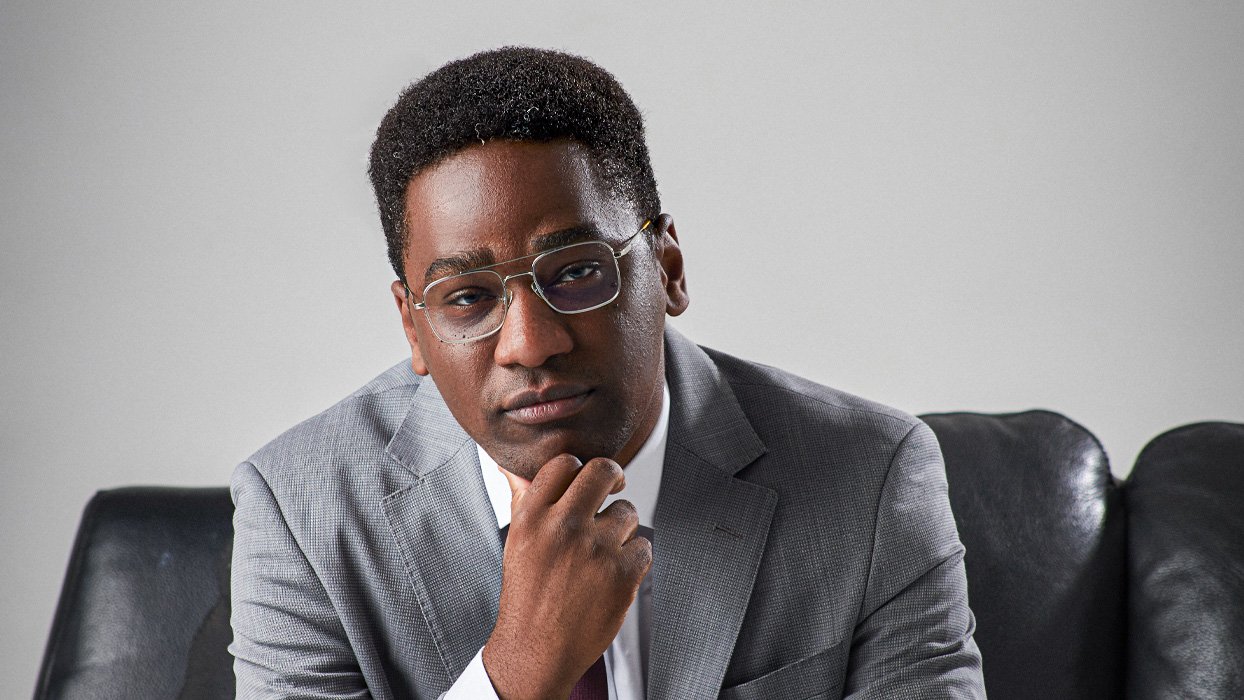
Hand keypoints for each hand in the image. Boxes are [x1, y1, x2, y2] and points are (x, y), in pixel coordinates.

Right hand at [482, 454, 652, 699]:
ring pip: (627, 512)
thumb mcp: (516, 540)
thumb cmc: (526, 595)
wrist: (537, 649)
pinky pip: (644, 546)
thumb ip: (522, 498)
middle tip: (614, 488)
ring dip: (622, 528)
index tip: (586, 480)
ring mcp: (595, 550)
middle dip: (614, 477)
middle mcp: (563, 527)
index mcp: (533, 517)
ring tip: (604, 551)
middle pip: (604, 471)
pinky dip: (634, 559)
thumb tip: (511, 465)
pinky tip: (614, 572)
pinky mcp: (621, 574)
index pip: (564, 463)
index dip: (580, 468)